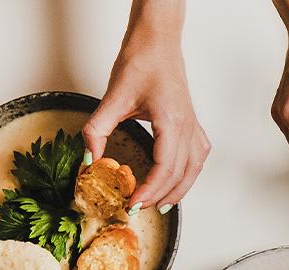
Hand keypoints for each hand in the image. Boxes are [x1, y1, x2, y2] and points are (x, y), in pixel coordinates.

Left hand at [84, 30, 210, 213]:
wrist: (157, 42)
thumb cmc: (141, 62)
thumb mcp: (112, 98)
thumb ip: (97, 130)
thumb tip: (90, 159)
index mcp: (171, 122)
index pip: (165, 168)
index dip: (149, 189)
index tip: (132, 203)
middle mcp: (187, 126)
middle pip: (180, 173)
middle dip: (161, 195)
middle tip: (140, 208)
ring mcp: (193, 124)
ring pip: (194, 168)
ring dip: (180, 189)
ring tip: (161, 204)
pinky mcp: (192, 121)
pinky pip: (198, 155)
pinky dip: (189, 172)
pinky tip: (179, 178)